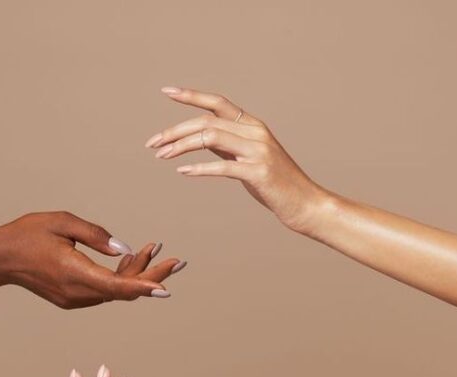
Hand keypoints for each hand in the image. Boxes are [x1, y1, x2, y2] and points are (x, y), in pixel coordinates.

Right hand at [0, 211, 186, 307]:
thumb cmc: (27, 234)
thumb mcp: (63, 222)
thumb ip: (96, 235)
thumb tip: (125, 249)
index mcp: (75, 273)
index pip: (117, 287)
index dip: (144, 287)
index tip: (166, 287)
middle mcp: (78, 293)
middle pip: (123, 291)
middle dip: (152, 276)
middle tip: (178, 261)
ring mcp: (75, 299)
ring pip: (115, 291)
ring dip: (136, 274)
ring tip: (154, 250)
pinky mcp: (72, 298)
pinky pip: (103, 290)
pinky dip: (119, 278)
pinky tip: (130, 259)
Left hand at [145, 86, 324, 232]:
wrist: (304, 204)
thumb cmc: (274, 185)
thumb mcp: (247, 159)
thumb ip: (227, 145)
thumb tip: (199, 138)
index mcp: (252, 125)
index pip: (217, 103)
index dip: (191, 96)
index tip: (167, 92)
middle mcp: (255, 132)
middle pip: (207, 121)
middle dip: (175, 130)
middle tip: (152, 142)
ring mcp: (258, 150)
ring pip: (211, 138)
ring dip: (181, 147)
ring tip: (161, 156)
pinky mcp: (258, 172)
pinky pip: (222, 166)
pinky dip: (199, 168)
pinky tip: (182, 172)